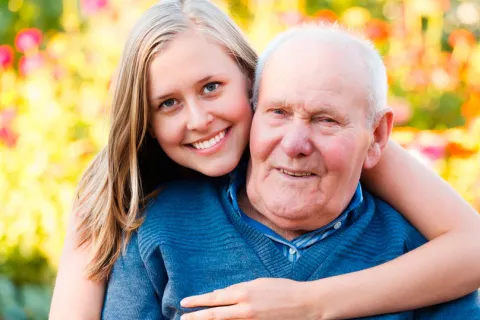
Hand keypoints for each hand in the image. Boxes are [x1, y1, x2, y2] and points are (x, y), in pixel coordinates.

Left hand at [180, 278, 319, 319]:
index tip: (184, 303)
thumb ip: (239, 290)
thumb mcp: (258, 283)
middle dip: (196, 317)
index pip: (215, 298)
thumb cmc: (283, 289)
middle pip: (214, 314)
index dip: (198, 301)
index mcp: (244, 292)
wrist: (306, 303)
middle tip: (181, 319)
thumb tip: (221, 295)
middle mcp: (245, 308)